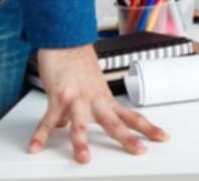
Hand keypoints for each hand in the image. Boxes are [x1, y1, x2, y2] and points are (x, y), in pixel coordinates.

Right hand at [28, 45, 166, 162]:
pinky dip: (41, 134)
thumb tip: (64, 125)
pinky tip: (35, 147)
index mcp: (105, 99)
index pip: (131, 116)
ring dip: (81, 143)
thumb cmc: (77, 61)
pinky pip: (48, 119)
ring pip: (81, 124)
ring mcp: (77, 98)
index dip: (148, 128)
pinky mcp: (59, 96)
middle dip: (128, 139)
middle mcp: (95, 100)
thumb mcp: (86, 86)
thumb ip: (80, 108)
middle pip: (115, 123)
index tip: (162, 137)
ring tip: (84, 159)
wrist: (66, 39)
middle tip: (140, 151)